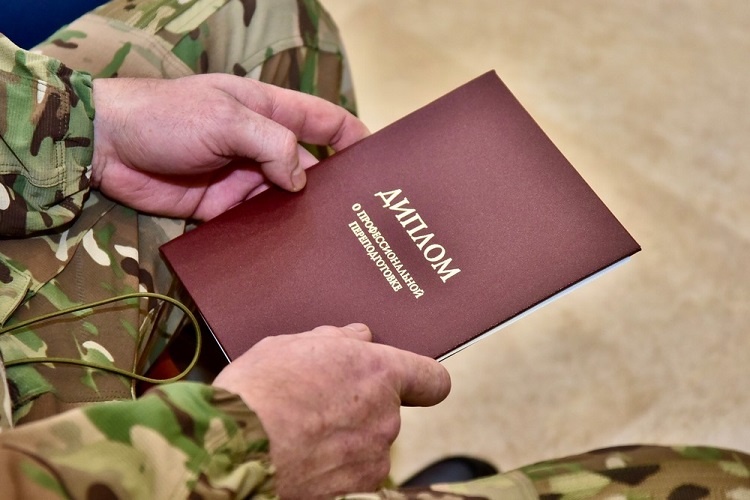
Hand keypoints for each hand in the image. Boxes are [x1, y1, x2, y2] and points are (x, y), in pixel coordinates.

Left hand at [91, 75, 368, 219]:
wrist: (107, 147)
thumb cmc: (165, 116)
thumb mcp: (225, 119)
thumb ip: (271, 144)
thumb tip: (302, 180)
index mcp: (268, 111)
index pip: (323, 120)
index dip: (353, 137)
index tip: (379, 161)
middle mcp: (261, 147)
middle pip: (310, 169)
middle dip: (332, 190)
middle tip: (360, 218)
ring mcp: (242, 179)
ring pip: (284, 202)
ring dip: (301, 219)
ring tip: (330, 243)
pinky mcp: (221, 209)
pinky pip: (254, 225)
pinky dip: (269, 237)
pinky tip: (288, 254)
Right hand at [212, 324, 450, 498]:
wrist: (235, 449)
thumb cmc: (258, 392)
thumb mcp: (290, 345)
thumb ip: (336, 340)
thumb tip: (358, 336)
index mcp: (378, 372)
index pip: (432, 379)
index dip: (422, 382)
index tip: (413, 385)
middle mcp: (387, 415)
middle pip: (388, 410)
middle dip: (360, 407)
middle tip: (317, 403)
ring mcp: (374, 456)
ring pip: (368, 443)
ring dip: (346, 439)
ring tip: (301, 432)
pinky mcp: (358, 489)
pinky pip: (355, 473)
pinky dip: (335, 469)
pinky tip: (303, 458)